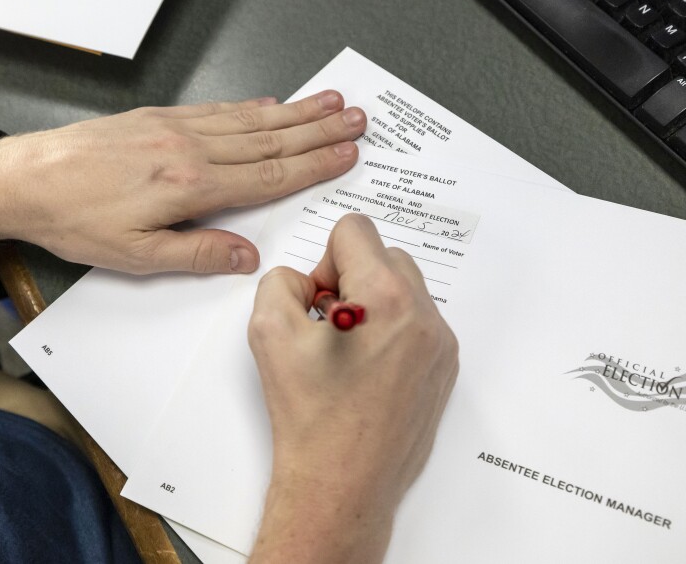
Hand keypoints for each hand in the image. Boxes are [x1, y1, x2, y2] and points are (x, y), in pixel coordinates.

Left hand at [0, 91, 365, 273]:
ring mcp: (174, 127)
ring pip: (248, 120)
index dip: (313, 165)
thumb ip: (197, 254)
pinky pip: (216, 109)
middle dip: (317, 130)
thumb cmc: (75, 220)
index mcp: (191, 186)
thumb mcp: (137, 257)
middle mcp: (189, 149)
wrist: (25, 180)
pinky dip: (248, 106)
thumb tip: (247, 257)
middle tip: (355, 118)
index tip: (347, 154)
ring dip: (292, 112)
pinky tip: (267, 103)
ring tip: (327, 103)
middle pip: (269, 139)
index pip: (269, 175)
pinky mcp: (157, 117)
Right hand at [247, 214, 457, 562]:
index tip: (316, 302)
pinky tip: (366, 368)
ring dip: (372, 302)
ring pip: (403, 288)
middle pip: (384, 255)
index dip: (323, 259)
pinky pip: (417, 321)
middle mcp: (424, 316)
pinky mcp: (445, 369)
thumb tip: (307, 281)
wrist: (341, 483)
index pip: (355, 230)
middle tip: (326, 323)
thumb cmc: (309, 417)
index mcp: (385, 298)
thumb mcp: (268, 331)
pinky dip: (390, 329)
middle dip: (350, 277)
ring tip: (346, 349)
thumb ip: (281, 281)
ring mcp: (440, 344)